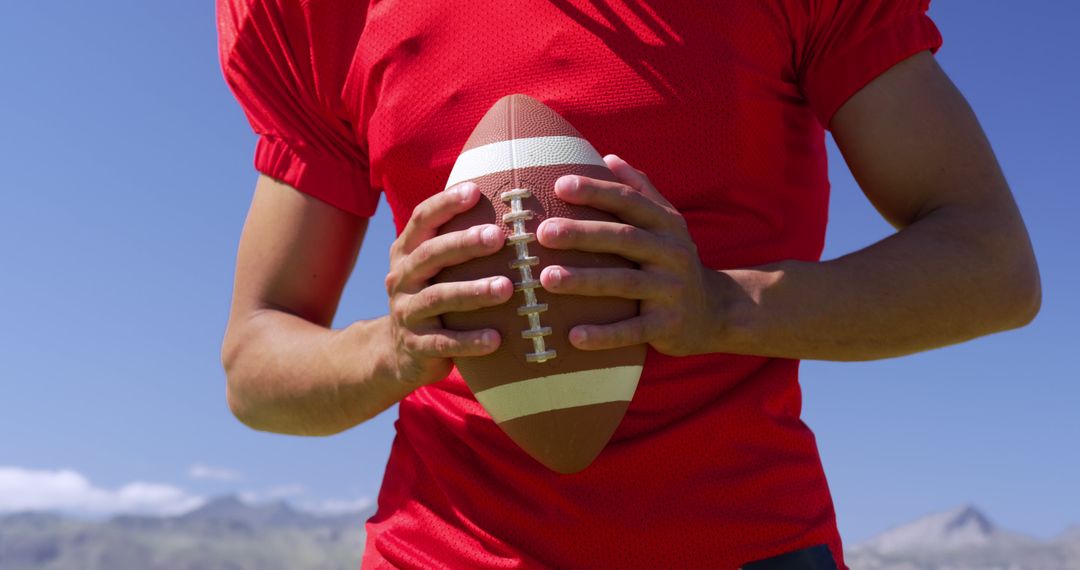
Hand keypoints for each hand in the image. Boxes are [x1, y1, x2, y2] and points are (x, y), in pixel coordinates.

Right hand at [384, 182, 513, 386]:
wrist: (398, 354)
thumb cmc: (432, 298)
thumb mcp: (435, 269)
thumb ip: (456, 242)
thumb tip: (508, 204)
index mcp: (407, 253)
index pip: (422, 219)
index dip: (445, 204)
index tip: (475, 191)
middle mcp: (402, 278)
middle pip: (430, 254)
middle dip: (463, 243)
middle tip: (498, 237)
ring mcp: (406, 312)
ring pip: (438, 297)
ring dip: (473, 291)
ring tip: (507, 288)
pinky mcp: (416, 346)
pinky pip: (443, 343)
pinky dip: (469, 341)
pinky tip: (496, 339)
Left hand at [537, 155, 721, 355]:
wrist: (716, 312)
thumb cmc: (673, 260)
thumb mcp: (666, 223)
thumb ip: (640, 191)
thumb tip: (609, 157)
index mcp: (666, 224)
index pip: (628, 201)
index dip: (596, 191)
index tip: (559, 185)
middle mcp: (671, 253)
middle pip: (623, 238)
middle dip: (582, 234)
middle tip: (543, 232)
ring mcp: (671, 290)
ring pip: (624, 283)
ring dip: (584, 281)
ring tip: (547, 279)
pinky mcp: (667, 326)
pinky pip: (633, 330)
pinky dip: (604, 335)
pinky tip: (573, 336)